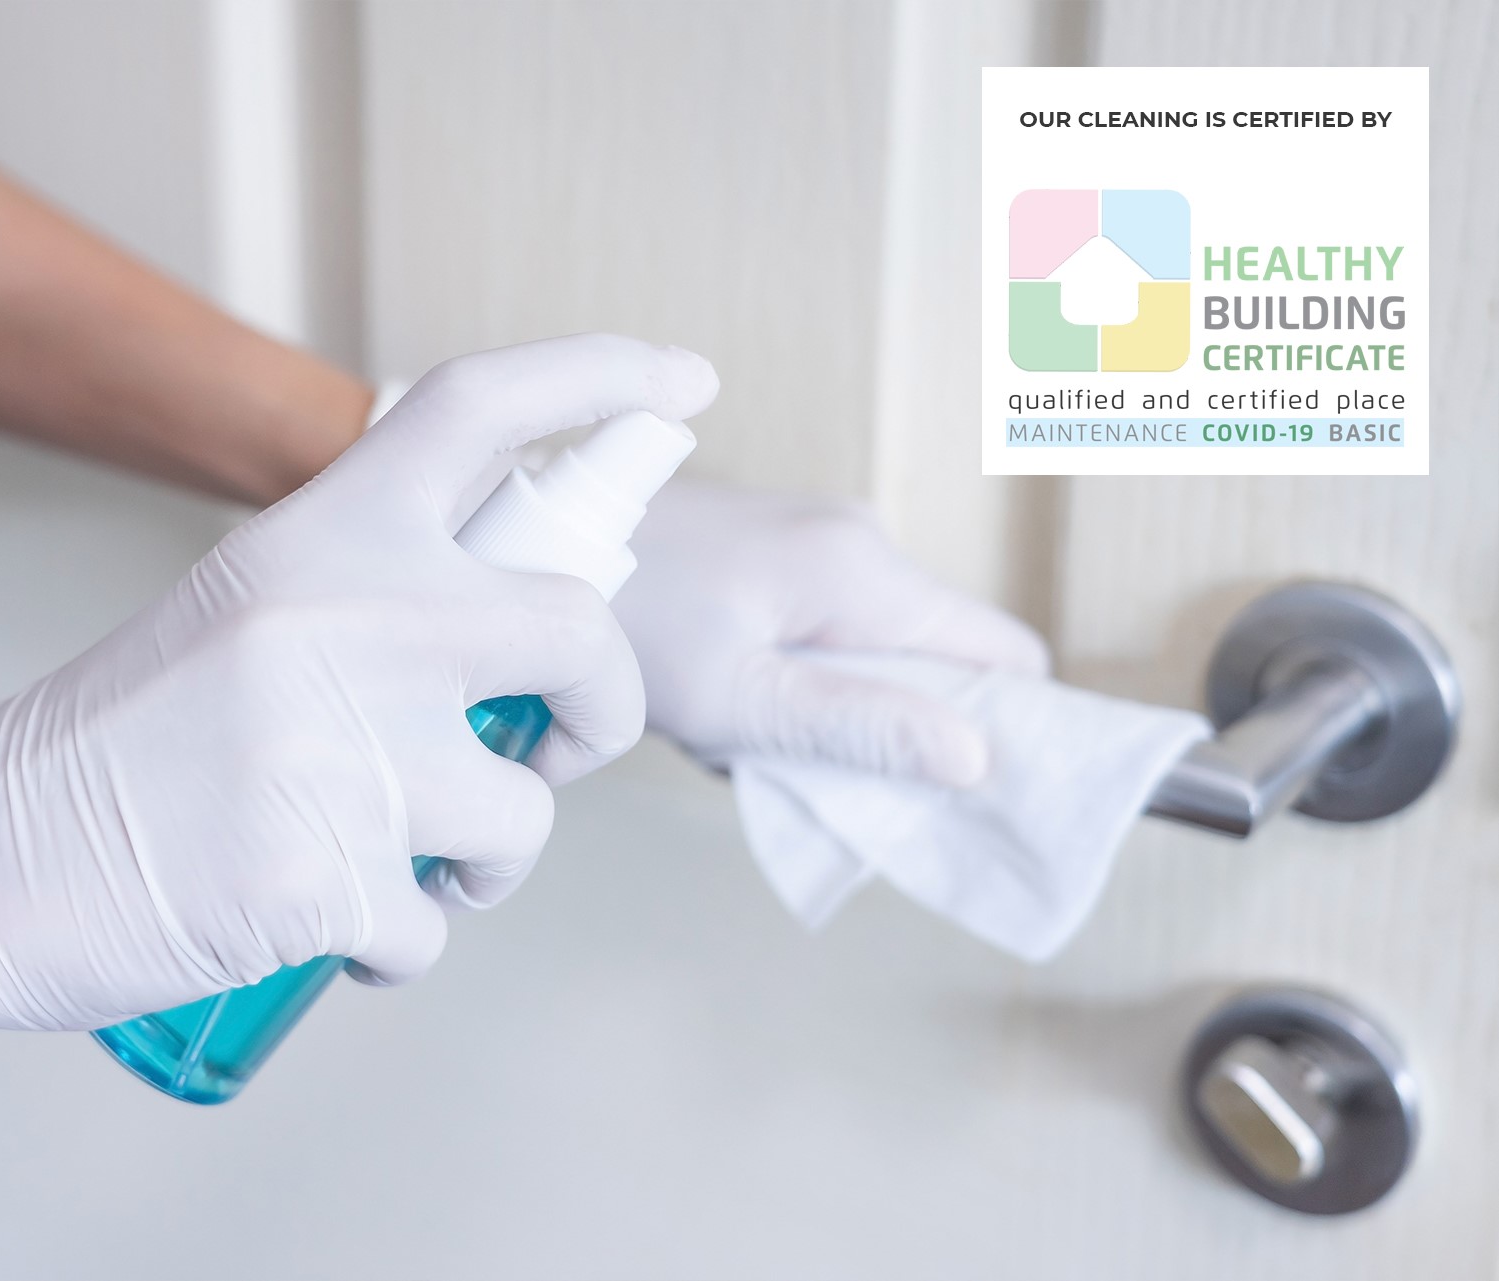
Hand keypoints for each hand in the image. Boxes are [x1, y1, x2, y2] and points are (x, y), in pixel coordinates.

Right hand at [0, 334, 717, 1074]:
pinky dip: (397, 944)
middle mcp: (344, 616)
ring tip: (404, 866)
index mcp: (318, 535)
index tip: (684, 382)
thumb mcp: (247, 613)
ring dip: (488, 861)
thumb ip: (374, 595)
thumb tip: (525, 626)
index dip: (598, 374)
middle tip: (561, 746)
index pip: (481, 408)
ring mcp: (339, 749)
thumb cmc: (117, 742)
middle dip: (607, 709)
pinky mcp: (322, 877)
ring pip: (522, 815)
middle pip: (581, 631)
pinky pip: (433, 927)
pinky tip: (323, 923)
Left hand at [612, 482, 1048, 785]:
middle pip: (936, 658)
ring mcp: (811, 538)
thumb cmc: (621, 619)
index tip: (968, 796)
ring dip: (826, 706)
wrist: (522, 535)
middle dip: (890, 726)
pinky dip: (787, 674)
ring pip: (871, 649)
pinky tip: (716, 690)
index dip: (1008, 729)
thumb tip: (978, 757)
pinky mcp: (771, 547)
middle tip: (803, 761)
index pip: (1005, 655)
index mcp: (864, 573)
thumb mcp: (738, 699)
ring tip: (738, 723)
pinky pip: (820, 628)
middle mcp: (855, 540)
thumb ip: (859, 725)